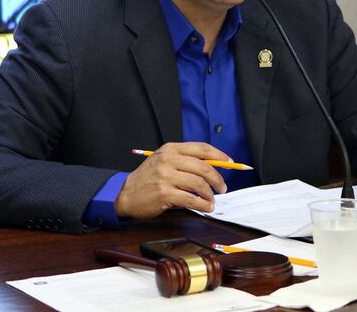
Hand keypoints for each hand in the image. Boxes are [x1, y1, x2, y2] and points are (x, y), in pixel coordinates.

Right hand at [115, 142, 231, 218]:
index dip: (219, 156)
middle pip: (203, 167)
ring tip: (211, 200)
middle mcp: (169, 160)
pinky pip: (191, 199)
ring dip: (210, 194)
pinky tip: (206, 207)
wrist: (126, 194)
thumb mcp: (164, 161)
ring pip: (199, 184)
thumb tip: (214, 167)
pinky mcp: (165, 194)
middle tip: (222, 188)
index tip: (230, 163)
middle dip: (217, 179)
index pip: (202, 148)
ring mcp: (166, 177)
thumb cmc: (148, 178)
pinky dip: (202, 204)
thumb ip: (185, 161)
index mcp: (171, 149)